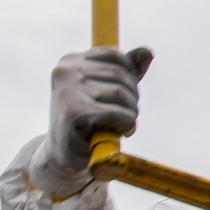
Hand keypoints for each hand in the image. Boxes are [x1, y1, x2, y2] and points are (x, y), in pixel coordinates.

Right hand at [28, 46, 153, 196]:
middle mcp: (65, 71)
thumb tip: (148, 52)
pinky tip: (120, 133)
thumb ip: (126, 72)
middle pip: (121, 76)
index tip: (125, 98)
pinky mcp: (73, 112)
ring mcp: (67, 91)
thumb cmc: (87, 123)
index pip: (115, 56)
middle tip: (126, 117)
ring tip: (122, 126)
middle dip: (132, 99)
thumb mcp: (105, 93)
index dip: (130, 77)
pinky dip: (127, 125)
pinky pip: (117, 114)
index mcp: (71, 61)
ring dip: (131, 114)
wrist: (62, 157)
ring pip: (121, 94)